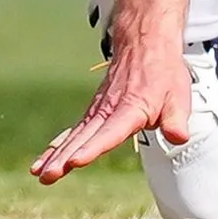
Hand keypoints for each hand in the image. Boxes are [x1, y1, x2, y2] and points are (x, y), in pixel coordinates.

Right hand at [30, 36, 191, 183]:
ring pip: (74, 135)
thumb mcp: (179, 95)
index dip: (93, 148)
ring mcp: (98, 110)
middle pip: (84, 137)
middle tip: (48, 175)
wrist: (145, 42)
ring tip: (38, 173)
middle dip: (65, 157)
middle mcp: (109, 110)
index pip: (110, 132)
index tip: (76, 161)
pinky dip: (57, 145)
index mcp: (131, 108)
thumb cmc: (163, 72)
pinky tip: (43, 161)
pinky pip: (73, 131)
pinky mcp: (93, 112)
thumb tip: (178, 137)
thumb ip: (176, 119)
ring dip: (55, 154)